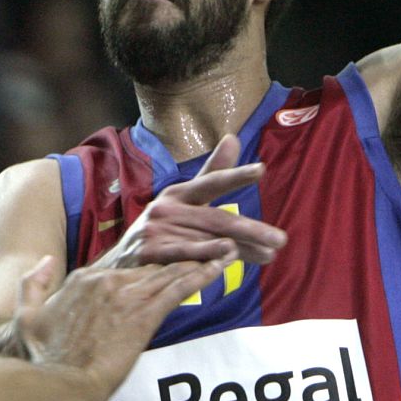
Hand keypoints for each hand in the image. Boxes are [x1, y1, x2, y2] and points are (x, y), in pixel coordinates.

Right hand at [15, 253, 229, 396]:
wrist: (58, 381)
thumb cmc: (41, 357)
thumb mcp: (26, 314)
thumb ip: (33, 283)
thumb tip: (43, 261)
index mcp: (84, 280)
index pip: (124, 264)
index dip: (149, 261)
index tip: (166, 256)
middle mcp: (108, 281)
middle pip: (152, 263)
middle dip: (183, 254)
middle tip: (212, 245)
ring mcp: (127, 296)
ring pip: (169, 270)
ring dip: (200, 259)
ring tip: (226, 248)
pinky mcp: (143, 315)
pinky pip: (179, 289)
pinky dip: (202, 275)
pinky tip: (220, 266)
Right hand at [99, 134, 285, 268]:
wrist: (120, 262)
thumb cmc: (162, 228)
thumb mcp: (183, 199)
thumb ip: (211, 172)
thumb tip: (234, 138)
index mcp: (178, 193)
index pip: (210, 181)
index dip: (234, 175)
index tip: (260, 169)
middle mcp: (166, 208)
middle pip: (216, 219)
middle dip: (251, 229)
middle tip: (280, 239)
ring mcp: (157, 231)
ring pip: (207, 241)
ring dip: (241, 250)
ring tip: (269, 254)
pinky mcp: (150, 253)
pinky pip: (185, 257)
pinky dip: (207, 259)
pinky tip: (228, 260)